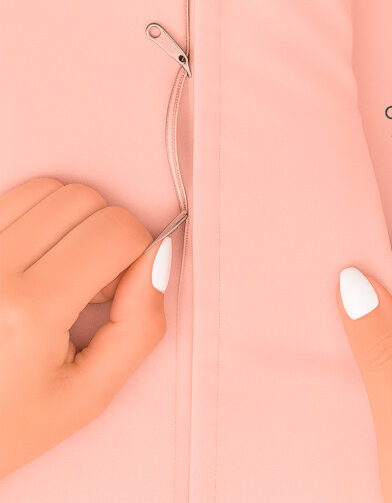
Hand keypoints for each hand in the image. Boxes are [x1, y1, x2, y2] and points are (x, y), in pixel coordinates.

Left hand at [0, 178, 170, 477]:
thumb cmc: (12, 420)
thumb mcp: (92, 392)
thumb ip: (141, 325)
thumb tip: (160, 254)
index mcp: (31, 309)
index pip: (116, 230)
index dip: (139, 253)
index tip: (117, 293)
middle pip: (84, 198)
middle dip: (107, 235)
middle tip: (89, 287)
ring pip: (50, 189)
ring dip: (74, 223)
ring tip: (61, 273)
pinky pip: (15, 196)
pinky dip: (41, 218)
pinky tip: (37, 261)